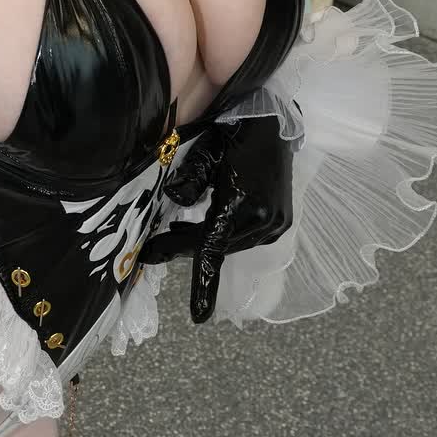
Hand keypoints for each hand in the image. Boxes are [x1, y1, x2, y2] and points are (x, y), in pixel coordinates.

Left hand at [140, 115, 292, 323]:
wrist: (271, 121)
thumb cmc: (232, 131)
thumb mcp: (206, 152)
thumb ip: (189, 180)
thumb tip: (173, 200)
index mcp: (243, 207)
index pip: (211, 250)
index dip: (198, 281)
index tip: (196, 315)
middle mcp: (264, 222)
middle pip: (218, 248)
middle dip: (186, 250)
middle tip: (155, 247)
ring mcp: (276, 223)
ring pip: (231, 244)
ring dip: (204, 242)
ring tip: (176, 232)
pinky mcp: (281, 220)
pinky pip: (244, 236)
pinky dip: (222, 234)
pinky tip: (203, 224)